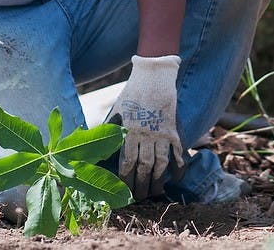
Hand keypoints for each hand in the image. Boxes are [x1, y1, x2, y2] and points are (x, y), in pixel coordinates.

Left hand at [111, 55, 184, 200]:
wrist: (154, 76)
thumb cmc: (132, 95)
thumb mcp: (116, 112)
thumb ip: (109, 131)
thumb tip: (94, 147)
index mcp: (128, 131)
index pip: (126, 163)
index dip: (126, 180)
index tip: (125, 192)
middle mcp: (145, 135)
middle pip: (144, 168)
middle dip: (141, 186)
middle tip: (140, 198)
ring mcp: (162, 133)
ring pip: (161, 164)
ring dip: (158, 181)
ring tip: (155, 192)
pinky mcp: (174, 129)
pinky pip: (178, 153)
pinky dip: (179, 167)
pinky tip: (176, 178)